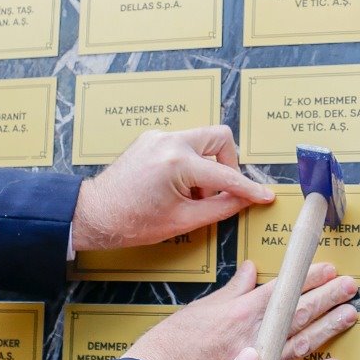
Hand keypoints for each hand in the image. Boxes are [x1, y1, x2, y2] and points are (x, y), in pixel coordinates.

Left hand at [72, 125, 275, 251]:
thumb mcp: (183, 221)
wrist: (94, 214)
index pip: (226, 174)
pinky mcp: (150, 139)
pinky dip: (190, 163)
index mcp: (177, 162)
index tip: (265, 195)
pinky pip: (183, 144)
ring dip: (207, 166)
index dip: (248, 189)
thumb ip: (220, 208)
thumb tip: (244, 200)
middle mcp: (169, 141)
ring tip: (193, 195)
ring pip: (201, 140)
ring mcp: (158, 137)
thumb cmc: (132, 222)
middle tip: (220, 190)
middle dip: (227, 163)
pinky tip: (178, 187)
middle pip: (219, 138)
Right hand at [123, 259, 354, 359]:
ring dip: (328, 329)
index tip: (329, 268)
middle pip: (298, 313)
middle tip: (350, 286)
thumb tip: (250, 271)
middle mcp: (254, 337)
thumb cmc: (174, 344)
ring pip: (301, 344)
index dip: (308, 278)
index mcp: (241, 313)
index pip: (282, 290)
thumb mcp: (203, 307)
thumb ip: (233, 291)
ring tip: (349, 315)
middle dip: (327, 298)